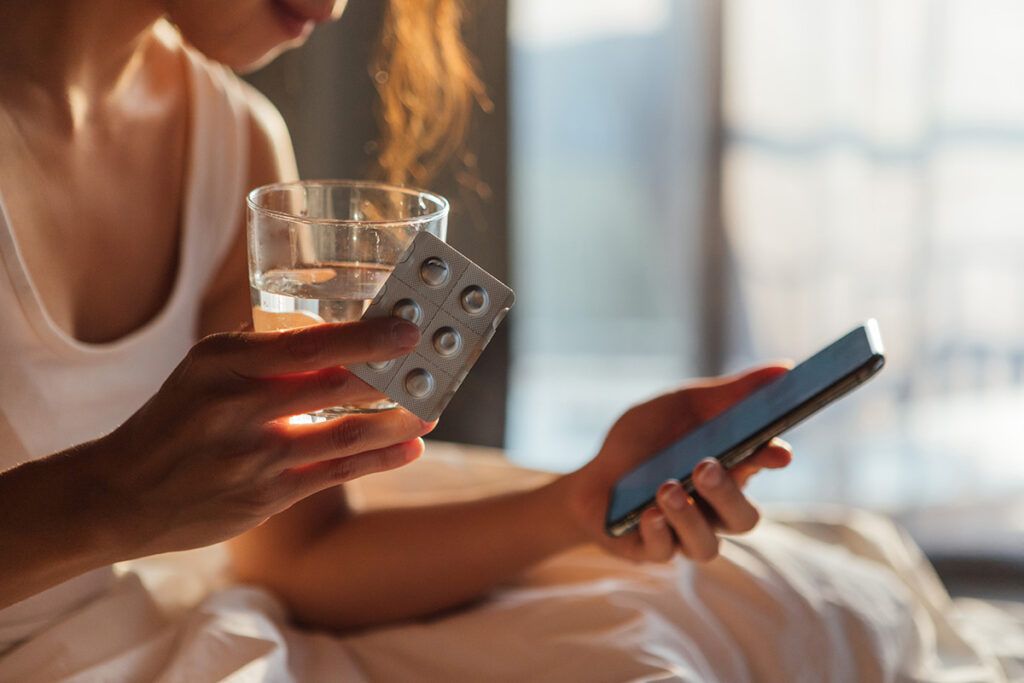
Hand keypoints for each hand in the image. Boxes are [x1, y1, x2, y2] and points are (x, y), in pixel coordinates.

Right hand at [84, 318, 434, 558]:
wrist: (123, 494)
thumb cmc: (177, 419)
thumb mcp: (206, 368)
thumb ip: (267, 351)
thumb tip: (341, 336)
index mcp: (223, 362)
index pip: (305, 344)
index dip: (362, 337)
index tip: (405, 327)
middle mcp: (238, 407)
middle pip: (332, 386)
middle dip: (390, 373)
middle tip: (432, 361)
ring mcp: (253, 457)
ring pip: (342, 436)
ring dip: (396, 421)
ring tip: (432, 409)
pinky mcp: (265, 498)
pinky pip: (334, 475)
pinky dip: (378, 460)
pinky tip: (410, 448)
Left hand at [562, 365, 793, 562]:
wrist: (592, 477)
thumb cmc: (643, 440)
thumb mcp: (682, 405)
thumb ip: (730, 393)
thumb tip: (785, 368)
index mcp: (729, 470)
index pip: (761, 467)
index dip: (772, 457)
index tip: (777, 450)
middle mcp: (713, 509)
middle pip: (742, 518)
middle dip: (728, 494)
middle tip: (705, 466)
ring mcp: (683, 534)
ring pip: (706, 545)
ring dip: (688, 516)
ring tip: (666, 488)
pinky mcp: (650, 551)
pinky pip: (663, 552)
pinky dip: (658, 532)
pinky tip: (647, 513)